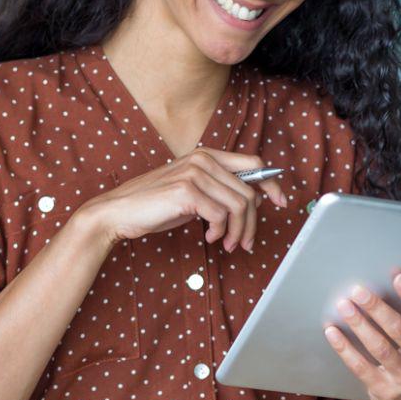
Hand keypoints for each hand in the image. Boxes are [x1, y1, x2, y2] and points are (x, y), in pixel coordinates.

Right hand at [77, 148, 287, 252]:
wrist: (119, 212)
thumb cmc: (156, 205)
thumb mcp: (194, 194)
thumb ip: (220, 191)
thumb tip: (253, 201)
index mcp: (208, 156)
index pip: (254, 164)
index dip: (272, 184)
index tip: (281, 202)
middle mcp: (204, 159)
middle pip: (249, 192)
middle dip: (252, 223)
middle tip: (243, 242)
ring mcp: (195, 173)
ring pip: (239, 205)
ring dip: (237, 232)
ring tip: (227, 244)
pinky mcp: (186, 191)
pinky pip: (221, 215)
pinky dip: (219, 232)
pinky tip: (208, 238)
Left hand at [323, 270, 400, 399]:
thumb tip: (383, 285)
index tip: (397, 276)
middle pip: (399, 329)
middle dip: (377, 307)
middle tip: (358, 290)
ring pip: (379, 347)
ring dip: (359, 324)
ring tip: (344, 306)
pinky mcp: (386, 392)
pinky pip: (361, 367)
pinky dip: (345, 348)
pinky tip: (332, 332)